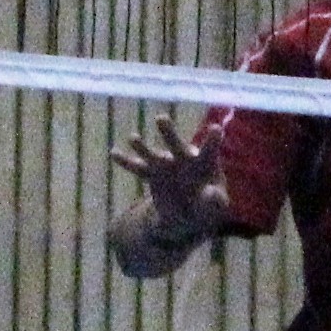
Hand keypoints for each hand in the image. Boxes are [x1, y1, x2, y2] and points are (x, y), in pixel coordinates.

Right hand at [110, 116, 228, 241]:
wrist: (188, 211)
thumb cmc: (207, 204)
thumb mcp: (215, 206)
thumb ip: (215, 201)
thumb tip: (212, 194)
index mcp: (206, 162)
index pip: (210, 149)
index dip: (212, 140)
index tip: (216, 129)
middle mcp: (184, 157)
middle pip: (176, 144)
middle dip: (168, 133)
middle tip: (160, 119)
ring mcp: (166, 164)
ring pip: (153, 154)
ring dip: (142, 146)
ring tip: (132, 138)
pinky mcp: (152, 173)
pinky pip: (137, 167)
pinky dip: (125, 161)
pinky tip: (114, 153)